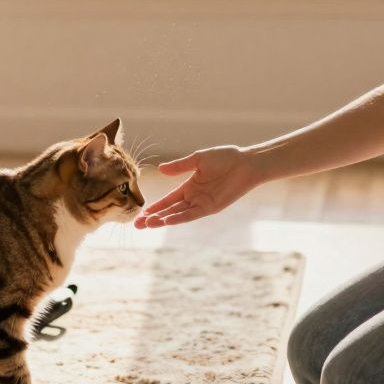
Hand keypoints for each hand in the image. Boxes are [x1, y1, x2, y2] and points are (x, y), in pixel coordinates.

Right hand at [135, 146, 259, 228]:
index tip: (141, 214)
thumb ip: (179, 166)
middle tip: (137, 225)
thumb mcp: (198, 159)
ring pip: (178, 215)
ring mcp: (202, 204)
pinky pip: (191, 214)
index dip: (155, 207)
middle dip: (153, 218)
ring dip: (162, 220)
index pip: (168, 200)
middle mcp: (194, 198)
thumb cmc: (225, 158)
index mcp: (189, 186)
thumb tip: (160, 169)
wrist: (246, 163)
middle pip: (169, 210)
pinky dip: (178, 218)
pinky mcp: (211, 207)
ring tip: (147, 224)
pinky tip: (166, 221)